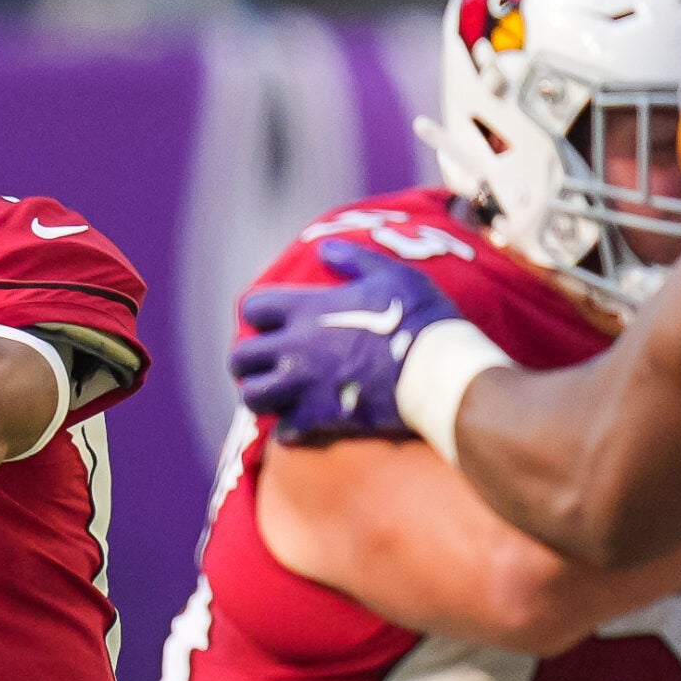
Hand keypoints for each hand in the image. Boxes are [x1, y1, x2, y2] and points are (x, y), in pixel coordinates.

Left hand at [229, 241, 457, 441]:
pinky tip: (301, 423)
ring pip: (252, 397)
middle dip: (247, 360)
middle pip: (241, 357)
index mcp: (307, 309)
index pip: (253, 307)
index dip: (258, 314)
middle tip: (266, 363)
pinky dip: (288, 429)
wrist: (439, 371)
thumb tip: (326, 249)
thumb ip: (354, 260)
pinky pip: (284, 431)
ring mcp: (304, 385)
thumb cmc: (420, 317)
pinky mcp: (319, 417)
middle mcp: (295, 347)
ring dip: (260, 395)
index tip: (271, 322)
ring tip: (276, 394)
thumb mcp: (391, 275)